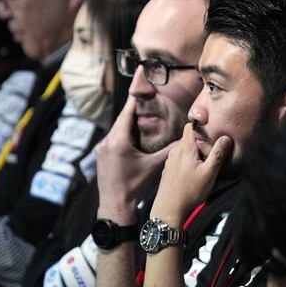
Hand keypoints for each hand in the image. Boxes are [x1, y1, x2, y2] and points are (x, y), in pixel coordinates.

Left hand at [96, 96, 176, 222]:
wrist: (115, 204)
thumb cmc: (135, 186)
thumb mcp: (154, 166)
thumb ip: (169, 150)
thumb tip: (185, 138)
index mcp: (119, 140)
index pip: (127, 111)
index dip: (135, 96)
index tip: (140, 81)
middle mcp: (107, 141)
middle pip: (122, 119)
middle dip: (134, 110)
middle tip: (146, 100)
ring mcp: (101, 148)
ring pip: (116, 128)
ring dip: (128, 122)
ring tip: (142, 116)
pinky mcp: (100, 154)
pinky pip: (112, 138)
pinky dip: (122, 133)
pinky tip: (133, 134)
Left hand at [150, 123, 233, 225]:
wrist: (168, 209)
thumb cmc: (190, 191)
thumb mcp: (209, 173)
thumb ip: (217, 154)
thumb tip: (226, 137)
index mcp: (185, 148)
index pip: (190, 126)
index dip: (200, 126)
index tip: (211, 131)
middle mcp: (175, 152)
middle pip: (188, 138)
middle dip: (199, 142)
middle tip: (211, 151)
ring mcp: (170, 161)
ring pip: (183, 149)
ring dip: (193, 153)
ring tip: (204, 163)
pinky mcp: (168, 171)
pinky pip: (179, 159)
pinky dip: (187, 161)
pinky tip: (193, 173)